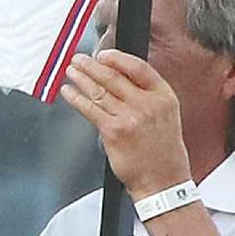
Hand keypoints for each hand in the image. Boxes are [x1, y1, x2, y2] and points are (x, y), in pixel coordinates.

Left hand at [59, 50, 190, 198]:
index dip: (117, 58)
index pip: (139, 68)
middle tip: (79, 60)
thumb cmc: (163, 152)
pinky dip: (76, 98)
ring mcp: (130, 117)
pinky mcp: (113, 131)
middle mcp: (148, 104)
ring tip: (71, 72)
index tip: (103, 55)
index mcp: (163, 97)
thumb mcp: (165, 116)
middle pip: (113, 77)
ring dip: (81, 79)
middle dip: (91, 66)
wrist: (163, 181)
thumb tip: (118, 78)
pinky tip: (68, 92)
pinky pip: (90, 109)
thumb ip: (146, 96)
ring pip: (99, 91)